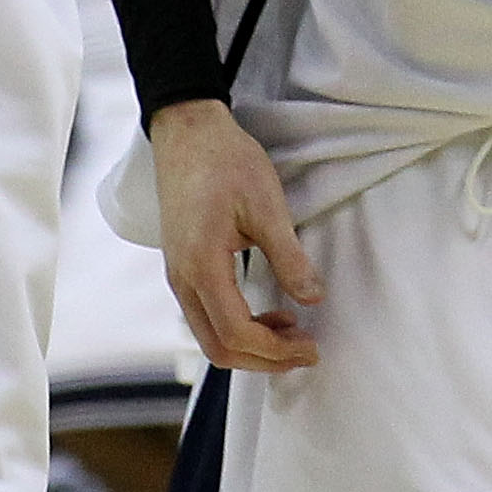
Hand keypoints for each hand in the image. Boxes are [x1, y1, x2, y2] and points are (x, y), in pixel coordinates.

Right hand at [151, 99, 321, 373]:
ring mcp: (178, 275)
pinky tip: (268, 313)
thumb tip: (312, 299)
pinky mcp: (182, 267)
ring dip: (252, 345)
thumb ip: (289, 256)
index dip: (276, 350)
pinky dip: (237, 328)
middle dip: (264, 359)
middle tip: (306, 351)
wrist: (187, 132)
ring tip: (293, 331)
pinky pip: (206, 316)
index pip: (237, 331)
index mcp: (202, 264)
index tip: (311, 347)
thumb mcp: (266, 205)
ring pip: (210, 336)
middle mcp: (182, 278)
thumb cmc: (226, 161)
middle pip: (219, 347)